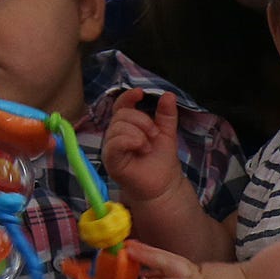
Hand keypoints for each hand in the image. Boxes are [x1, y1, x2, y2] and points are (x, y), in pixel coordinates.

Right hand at [101, 89, 185, 207]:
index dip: (128, 97)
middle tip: (154, 135)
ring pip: (118, 127)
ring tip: (148, 147)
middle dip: (142, 121)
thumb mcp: (166, 132)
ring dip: (139, 133)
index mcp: (126, 126)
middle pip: (121, 114)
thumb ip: (166, 114)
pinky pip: (114, 143)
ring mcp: (111, 147)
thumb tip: (168, 95)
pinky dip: (130, 140)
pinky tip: (142, 147)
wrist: (164, 184)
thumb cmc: (161, 159)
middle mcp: (115, 134)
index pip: (121, 105)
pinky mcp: (111, 160)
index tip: (141, 93)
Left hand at [129, 240, 260, 278]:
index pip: (171, 270)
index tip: (136, 264)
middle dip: (145, 255)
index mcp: (197, 278)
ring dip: (148, 258)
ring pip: (169, 266)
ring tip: (128, 250)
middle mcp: (196, 274)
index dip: (154, 268)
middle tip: (125, 246)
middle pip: (166, 262)